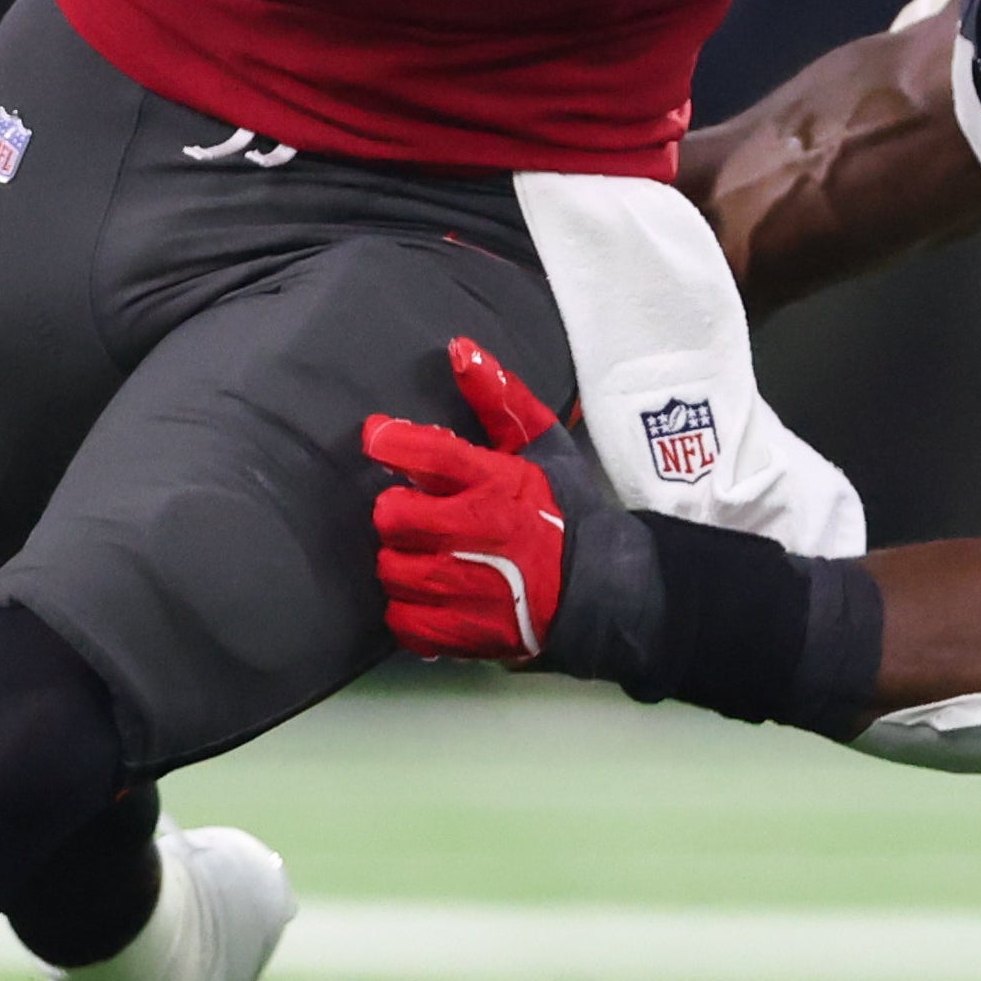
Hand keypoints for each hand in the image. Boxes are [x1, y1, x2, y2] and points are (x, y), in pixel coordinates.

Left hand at [363, 338, 582, 662]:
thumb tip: (459, 348)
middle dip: (398, 510)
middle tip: (415, 511)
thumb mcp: (543, 447)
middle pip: (393, 515)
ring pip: (392, 568)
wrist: (604, 590)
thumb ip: (501, 398)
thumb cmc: (565, 512)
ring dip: (401, 559)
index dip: (390, 441)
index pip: (429, 454)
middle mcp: (478, 534)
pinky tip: (426, 595)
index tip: (377, 437)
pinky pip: (403, 620)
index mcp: (496, 483)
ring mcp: (470, 589)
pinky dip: (407, 609)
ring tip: (423, 554)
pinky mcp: (465, 633)